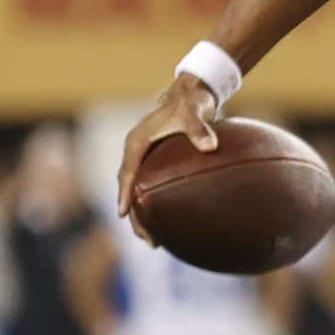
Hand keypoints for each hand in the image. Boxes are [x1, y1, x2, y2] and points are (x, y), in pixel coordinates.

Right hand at [116, 74, 219, 234]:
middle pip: (131, 189)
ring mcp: (147, 158)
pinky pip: (154, 187)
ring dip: (145, 216)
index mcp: (138, 142)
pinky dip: (158, 205)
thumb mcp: (195, 111)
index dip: (126, 194)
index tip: (124, 214)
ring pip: (141, 191)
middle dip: (136, 216)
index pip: (128, 172)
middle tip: (147, 239)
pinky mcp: (157, 162)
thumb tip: (210, 146)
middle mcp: (138, 152)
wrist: (193, 92)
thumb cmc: (191, 101)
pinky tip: (174, 223)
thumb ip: (200, 128)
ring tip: (156, 241)